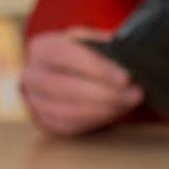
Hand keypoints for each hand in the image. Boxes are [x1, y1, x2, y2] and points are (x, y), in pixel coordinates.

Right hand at [21, 27, 143, 135]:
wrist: (68, 72)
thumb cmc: (87, 54)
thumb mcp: (94, 43)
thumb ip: (108, 48)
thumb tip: (131, 58)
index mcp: (43, 48)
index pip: (66, 56)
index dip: (97, 68)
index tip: (126, 78)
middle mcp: (31, 74)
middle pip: (67, 88)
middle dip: (106, 94)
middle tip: (136, 94)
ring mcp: (35, 101)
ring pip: (69, 111)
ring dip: (105, 109)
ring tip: (130, 103)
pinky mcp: (46, 121)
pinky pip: (72, 125)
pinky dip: (98, 120)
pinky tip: (117, 111)